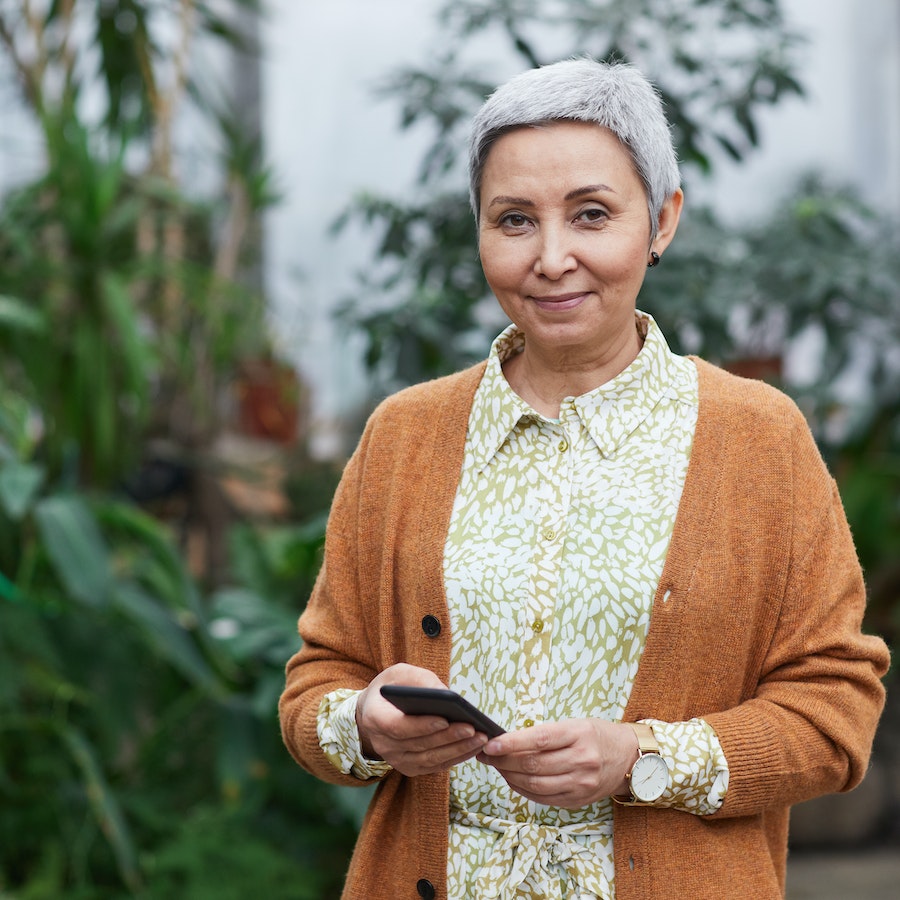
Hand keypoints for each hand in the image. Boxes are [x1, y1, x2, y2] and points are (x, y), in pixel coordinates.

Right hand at [355, 663, 489, 776]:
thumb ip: (419, 679)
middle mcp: (382, 744)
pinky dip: (455, 757)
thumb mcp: (399, 674)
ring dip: (457, 750)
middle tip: (473, 729)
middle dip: (448, 737)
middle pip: (419, 744)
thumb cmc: (391, 688)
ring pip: (429, 758)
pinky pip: (434, 765)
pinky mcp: (409, 767)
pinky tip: (473, 747)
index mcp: (375, 717)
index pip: (398, 726)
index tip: (445, 719)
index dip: (421, 725)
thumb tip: (445, 693)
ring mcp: (395, 759)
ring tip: (480, 738)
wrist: (375, 712)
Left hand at [478, 719, 638, 807]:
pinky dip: (523, 790)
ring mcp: (581, 784)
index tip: (491, 744)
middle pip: (534, 765)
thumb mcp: (575, 724)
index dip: (511, 743)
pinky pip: (543, 798)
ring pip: (535, 784)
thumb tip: (508, 741)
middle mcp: (582, 761)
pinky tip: (513, 779)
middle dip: (503, 761)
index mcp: (579, 735)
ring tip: (496, 766)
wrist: (629, 758)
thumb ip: (545, 734)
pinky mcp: (578, 800)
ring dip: (509, 776)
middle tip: (486, 754)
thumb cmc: (596, 736)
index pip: (539, 740)